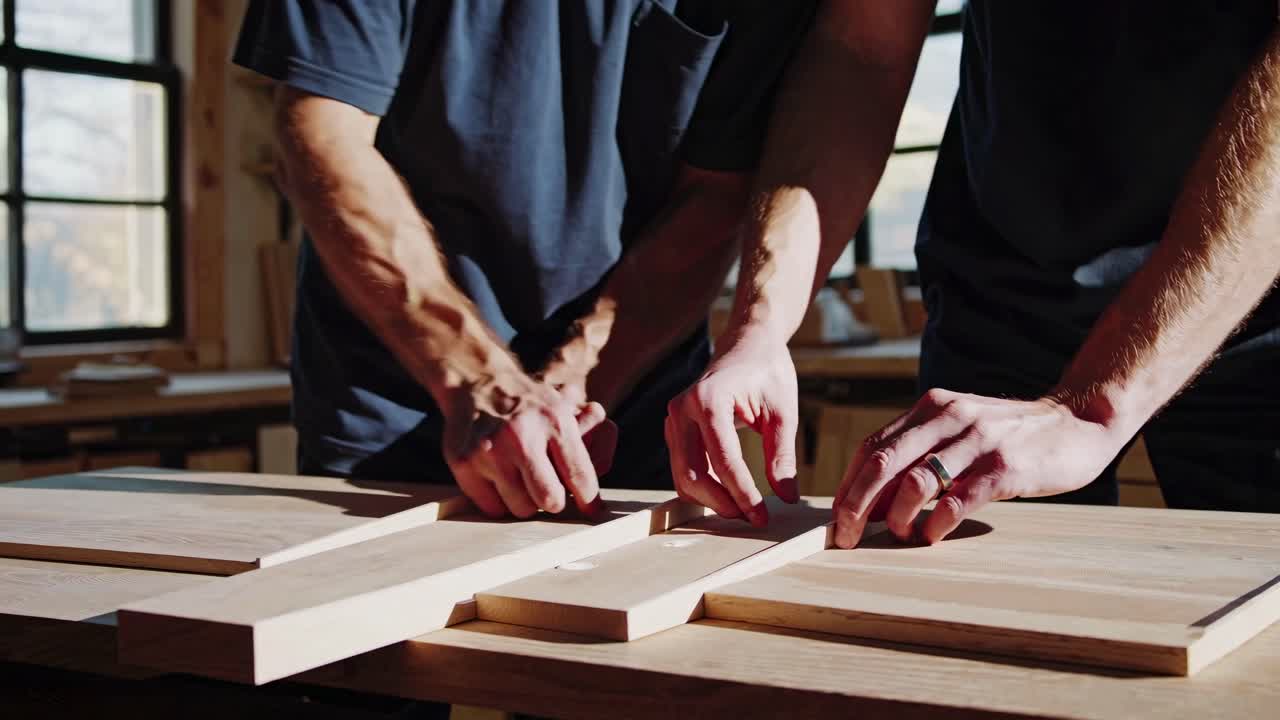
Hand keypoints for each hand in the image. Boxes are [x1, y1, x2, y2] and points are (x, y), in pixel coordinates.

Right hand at [441, 370, 613, 518]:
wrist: (478, 381)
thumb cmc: (529, 403)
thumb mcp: (565, 408)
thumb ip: (592, 440)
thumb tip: (599, 492)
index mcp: (554, 421)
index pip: (579, 476)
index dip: (589, 500)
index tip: (591, 509)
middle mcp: (521, 436)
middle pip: (551, 500)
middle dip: (555, 502)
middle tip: (551, 493)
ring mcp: (490, 451)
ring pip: (520, 508)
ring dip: (526, 502)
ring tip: (522, 479)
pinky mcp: (464, 463)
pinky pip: (491, 507)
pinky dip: (499, 501)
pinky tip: (500, 479)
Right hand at [665, 327, 799, 526]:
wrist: (747, 342)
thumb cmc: (767, 371)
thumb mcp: (783, 412)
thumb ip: (782, 455)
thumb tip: (788, 497)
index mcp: (708, 399)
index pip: (723, 460)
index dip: (743, 493)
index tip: (763, 516)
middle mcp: (681, 409)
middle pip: (692, 474)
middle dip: (722, 502)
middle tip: (752, 519)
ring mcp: (673, 418)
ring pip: (682, 475)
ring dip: (710, 499)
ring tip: (744, 510)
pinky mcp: (675, 428)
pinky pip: (683, 466)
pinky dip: (703, 487)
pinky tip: (729, 496)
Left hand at [832, 388, 1125, 548]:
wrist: (1079, 422)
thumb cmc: (1012, 434)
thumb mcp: (960, 427)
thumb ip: (922, 451)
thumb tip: (875, 499)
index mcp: (931, 408)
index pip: (872, 447)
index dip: (848, 484)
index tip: (836, 518)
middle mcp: (949, 418)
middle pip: (881, 463)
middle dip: (855, 505)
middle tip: (844, 536)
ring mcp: (977, 441)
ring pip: (914, 482)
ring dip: (895, 517)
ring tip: (896, 535)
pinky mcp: (1005, 468)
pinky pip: (958, 500)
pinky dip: (936, 523)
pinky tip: (931, 536)